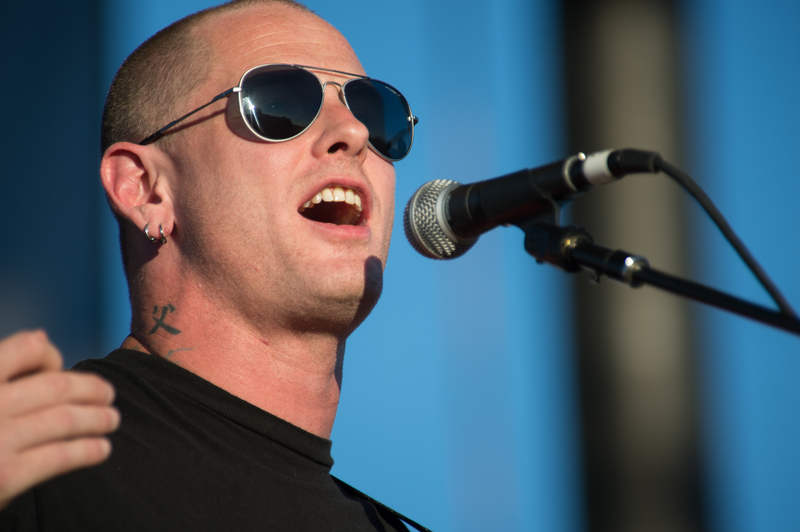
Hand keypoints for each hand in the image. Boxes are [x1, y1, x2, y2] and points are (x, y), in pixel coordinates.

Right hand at [0, 330, 118, 509]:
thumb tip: (41, 339)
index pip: (27, 348)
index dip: (51, 355)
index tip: (61, 367)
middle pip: (57, 386)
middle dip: (91, 389)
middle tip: (108, 393)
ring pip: (65, 419)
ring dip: (97, 418)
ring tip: (112, 419)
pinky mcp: (5, 477)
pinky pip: (59, 457)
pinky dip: (87, 450)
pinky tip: (101, 449)